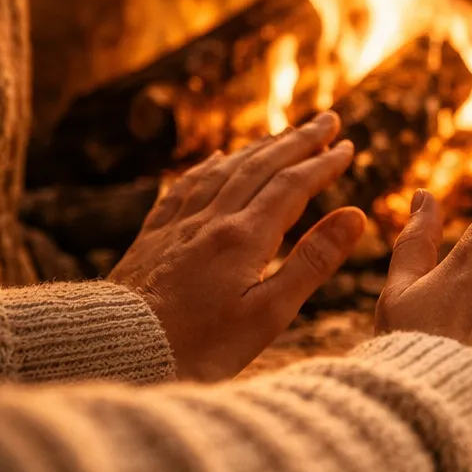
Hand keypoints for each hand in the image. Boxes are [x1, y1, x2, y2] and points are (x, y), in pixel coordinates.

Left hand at [111, 112, 367, 380]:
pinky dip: (209, 167)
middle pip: (261, 166)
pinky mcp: (152, 238)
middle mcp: (211, 220)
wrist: (115, 351)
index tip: (348, 146)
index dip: (323, 163)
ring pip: (225, 171)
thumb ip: (313, 261)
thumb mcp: (269, 313)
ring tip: (283, 134)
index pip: (292, 185)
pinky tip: (217, 160)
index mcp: (244, 236)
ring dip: (260, 148)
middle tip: (327, 120)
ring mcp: (178, 226)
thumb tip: (355, 216)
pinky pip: (185, 187)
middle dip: (298, 141)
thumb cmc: (198, 345)